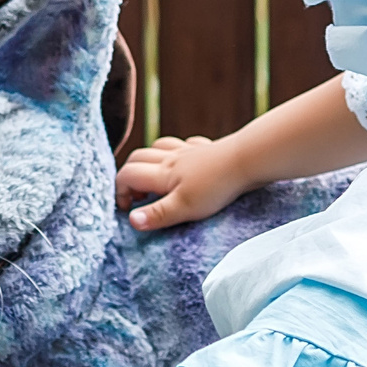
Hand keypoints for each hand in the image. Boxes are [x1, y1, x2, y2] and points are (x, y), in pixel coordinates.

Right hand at [115, 135, 247, 230]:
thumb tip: (131, 221)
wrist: (247, 160)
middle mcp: (172, 159)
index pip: (127, 175)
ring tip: (157, 179)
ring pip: (159, 147)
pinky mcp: (207, 150)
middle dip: (130, 174)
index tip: (127, 208)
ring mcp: (189, 152)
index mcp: (162, 173)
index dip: (120, 191)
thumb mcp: (184, 207)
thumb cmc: (216, 187)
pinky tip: (185, 161)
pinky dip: (177, 152)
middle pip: (138, 157)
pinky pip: (185, 145)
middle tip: (139, 196)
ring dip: (150, 160)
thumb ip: (157, 214)